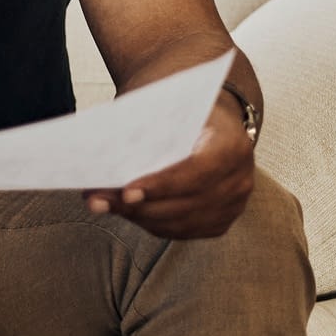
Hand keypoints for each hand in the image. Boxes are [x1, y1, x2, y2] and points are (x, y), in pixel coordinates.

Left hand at [84, 95, 254, 238]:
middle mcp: (239, 179)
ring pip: (179, 222)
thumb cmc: (184, 109)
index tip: (127, 192)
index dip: (162, 185)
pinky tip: (124, 211)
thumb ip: (147, 127)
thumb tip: (105, 153)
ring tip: (102, 205)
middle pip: (185, 203)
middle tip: (96, 200)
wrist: (214, 121)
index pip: (198, 172)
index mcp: (232, 145)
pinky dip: (150, 223)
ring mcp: (233, 205)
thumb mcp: (170, 105)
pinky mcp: (221, 222)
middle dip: (137, 205)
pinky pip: (181, 230)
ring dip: (137, 216)